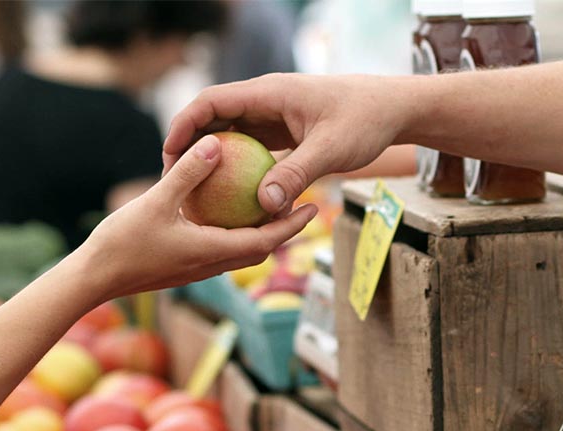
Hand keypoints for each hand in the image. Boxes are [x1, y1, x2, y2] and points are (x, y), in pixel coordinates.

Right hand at [77, 134, 316, 301]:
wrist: (93, 279)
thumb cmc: (122, 243)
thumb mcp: (156, 202)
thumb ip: (187, 173)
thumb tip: (216, 144)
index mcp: (212, 252)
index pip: (265, 241)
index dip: (292, 225)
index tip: (313, 208)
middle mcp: (210, 265)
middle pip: (259, 248)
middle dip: (283, 229)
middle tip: (302, 203)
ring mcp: (196, 268)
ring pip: (239, 251)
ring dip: (259, 232)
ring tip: (270, 205)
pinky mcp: (183, 266)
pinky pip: (218, 248)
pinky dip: (233, 232)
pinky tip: (225, 211)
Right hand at [162, 74, 410, 213]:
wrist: (393, 109)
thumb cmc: (365, 121)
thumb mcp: (331, 150)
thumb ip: (296, 175)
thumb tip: (264, 205)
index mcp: (269, 93)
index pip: (212, 102)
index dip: (184, 125)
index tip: (169, 155)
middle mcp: (266, 101)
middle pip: (214, 118)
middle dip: (190, 146)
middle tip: (173, 180)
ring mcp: (274, 116)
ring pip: (231, 134)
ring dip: (212, 159)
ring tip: (194, 192)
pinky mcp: (283, 132)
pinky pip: (251, 148)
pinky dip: (238, 168)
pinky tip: (231, 198)